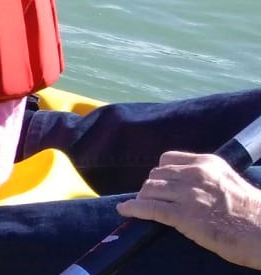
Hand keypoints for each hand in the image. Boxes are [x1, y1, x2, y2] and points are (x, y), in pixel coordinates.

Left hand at [117, 152, 260, 268]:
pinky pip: (149, 208)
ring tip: (142, 206)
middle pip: (156, 174)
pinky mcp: (184, 216)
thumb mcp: (228, 182)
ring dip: (143, 198)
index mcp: (207, 163)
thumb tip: (187, 182)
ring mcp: (188, 195)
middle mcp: (194, 174)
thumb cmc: (252, 213)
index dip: (161, 173)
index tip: (161, 183)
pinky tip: (126, 211)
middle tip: (152, 199)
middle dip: (152, 187)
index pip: (168, 159)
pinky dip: (134, 209)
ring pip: (150, 189)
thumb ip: (207, 178)